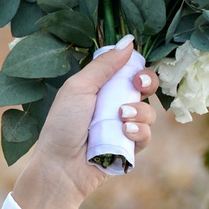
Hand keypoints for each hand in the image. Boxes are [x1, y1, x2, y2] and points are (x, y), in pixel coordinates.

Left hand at [10, 42, 160, 208]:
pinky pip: (146, 136)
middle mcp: (114, 106)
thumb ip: (104, 66)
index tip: (135, 70)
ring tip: (121, 117)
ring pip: (149, 113)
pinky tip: (125, 133)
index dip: (138, 68)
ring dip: (140, 111)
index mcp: (100, 89)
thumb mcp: (79, 88)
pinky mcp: (129, 149)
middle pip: (145, 88)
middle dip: (148, 83)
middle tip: (138, 85)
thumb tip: (129, 42)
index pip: (129, 71)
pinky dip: (139, 132)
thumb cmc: (62, 125)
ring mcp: (122, 128)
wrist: (60, 166)